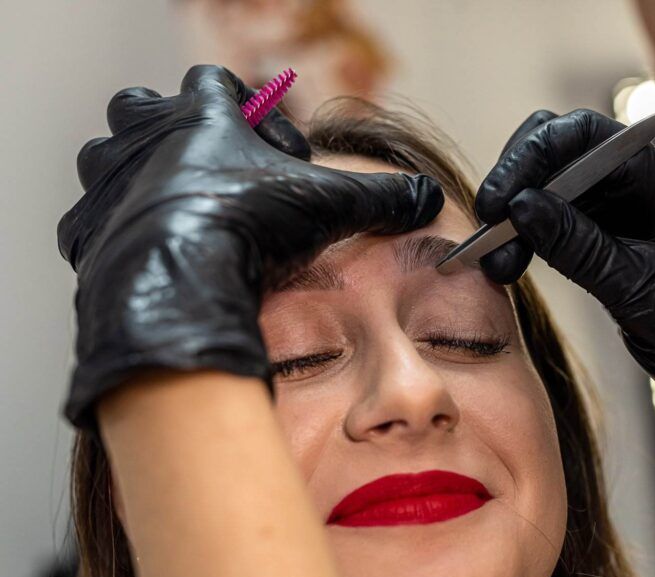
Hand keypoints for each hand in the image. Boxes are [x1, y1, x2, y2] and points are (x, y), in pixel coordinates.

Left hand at [58, 65, 442, 427]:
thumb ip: (381, 196)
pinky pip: (94, 218)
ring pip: (109, 155)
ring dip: (142, 175)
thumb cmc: (248, 224)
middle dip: (177, 130)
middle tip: (218, 175)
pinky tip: (157, 256)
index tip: (280, 156)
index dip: (253, 114)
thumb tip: (429, 197)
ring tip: (184, 213)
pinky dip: (120, 231)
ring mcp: (109, 179)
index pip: (217, 82)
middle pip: (146, 106)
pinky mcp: (86, 227)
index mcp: (200, 114)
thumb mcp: (330, 204)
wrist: (178, 277)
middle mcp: (144, 135)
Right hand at [476, 109, 654, 492]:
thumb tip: (521, 207)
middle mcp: (639, 178)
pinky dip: (523, 233)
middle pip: (562, 145)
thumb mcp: (635, 292)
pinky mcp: (601, 225)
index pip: (589, 136)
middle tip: (488, 222)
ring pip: (549, 178)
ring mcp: (618, 200)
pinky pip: (550, 212)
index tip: (501, 200)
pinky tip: (507, 262)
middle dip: (517, 178)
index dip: (535, 156)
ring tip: (494, 258)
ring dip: (514, 212)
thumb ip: (580, 247)